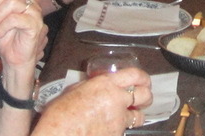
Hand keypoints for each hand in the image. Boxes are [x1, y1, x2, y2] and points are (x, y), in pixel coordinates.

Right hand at [33, 68, 152, 135]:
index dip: (143, 77)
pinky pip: (124, 131)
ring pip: (138, 117)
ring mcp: (119, 119)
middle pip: (145, 95)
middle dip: (146, 97)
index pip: (135, 75)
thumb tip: (97, 86)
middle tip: (141, 100)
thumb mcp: (73, 91)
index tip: (144, 81)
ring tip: (127, 117)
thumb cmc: (58, 115)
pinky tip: (108, 130)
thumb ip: (91, 86)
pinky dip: (119, 130)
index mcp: (105, 84)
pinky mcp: (117, 134)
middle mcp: (116, 99)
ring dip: (134, 117)